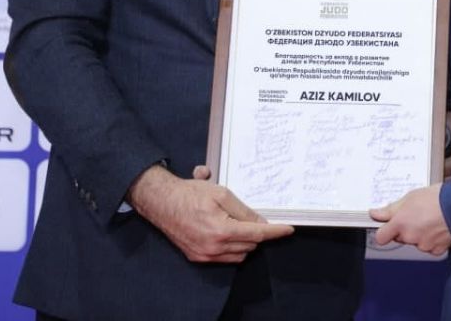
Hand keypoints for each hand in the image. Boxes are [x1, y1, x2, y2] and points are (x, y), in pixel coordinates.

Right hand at [128, 164, 292, 262]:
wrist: (162, 203)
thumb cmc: (190, 194)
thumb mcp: (222, 194)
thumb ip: (243, 211)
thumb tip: (261, 222)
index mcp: (222, 230)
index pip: (257, 234)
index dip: (275, 232)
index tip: (288, 230)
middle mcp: (214, 247)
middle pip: (250, 244)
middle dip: (257, 232)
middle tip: (254, 217)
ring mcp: (205, 255)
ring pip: (239, 253)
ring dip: (245, 241)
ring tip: (236, 223)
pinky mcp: (198, 257)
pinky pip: (225, 257)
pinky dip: (232, 247)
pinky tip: (226, 232)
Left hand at [370, 185, 450, 255]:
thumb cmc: (438, 198)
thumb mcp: (410, 196)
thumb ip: (391, 209)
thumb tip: (375, 213)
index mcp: (400, 223)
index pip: (381, 237)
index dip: (384, 232)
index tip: (387, 226)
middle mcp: (410, 237)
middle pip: (400, 238)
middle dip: (405, 229)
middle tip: (416, 215)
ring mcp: (423, 245)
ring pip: (415, 242)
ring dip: (420, 234)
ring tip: (430, 219)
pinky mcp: (436, 250)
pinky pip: (430, 247)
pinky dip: (432, 240)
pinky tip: (438, 228)